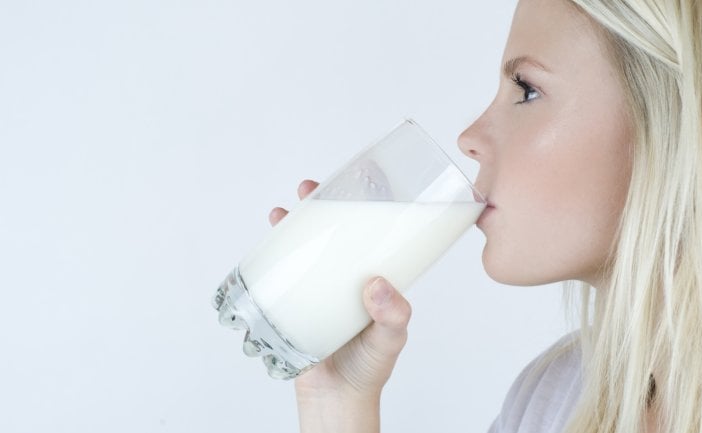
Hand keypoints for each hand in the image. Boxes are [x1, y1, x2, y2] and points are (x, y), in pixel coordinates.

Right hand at [269, 180, 412, 399]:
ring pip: (302, 247)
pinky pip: (280, 273)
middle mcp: (343, 276)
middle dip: (319, 205)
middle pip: (331, 230)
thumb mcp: (392, 337)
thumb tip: (377, 285)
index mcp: (371, 275)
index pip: (369, 230)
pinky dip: (271, 256)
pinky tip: (264, 248)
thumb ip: (393, 315)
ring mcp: (316, 288)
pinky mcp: (293, 303)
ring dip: (291, 225)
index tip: (355, 181)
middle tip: (309, 190)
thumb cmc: (371, 366)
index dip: (361, 203)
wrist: (338, 398)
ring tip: (282, 213)